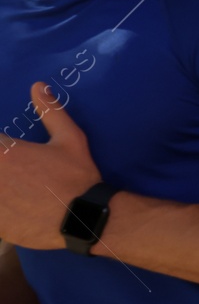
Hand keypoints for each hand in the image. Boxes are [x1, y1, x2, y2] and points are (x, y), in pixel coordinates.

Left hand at [0, 83, 102, 249]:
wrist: (86, 218)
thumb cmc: (78, 176)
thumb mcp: (71, 139)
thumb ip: (51, 112)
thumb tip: (37, 85)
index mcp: (4, 152)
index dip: (1, 148)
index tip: (9, 153)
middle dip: (2, 167)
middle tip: (17, 173)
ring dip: (2, 188)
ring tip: (16, 190)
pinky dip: (3, 210)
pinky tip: (16, 207)